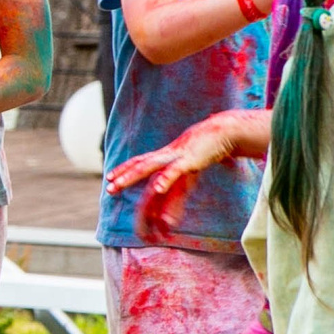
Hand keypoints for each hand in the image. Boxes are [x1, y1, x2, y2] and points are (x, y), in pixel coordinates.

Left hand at [105, 114, 244, 228]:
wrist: (224, 131)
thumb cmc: (205, 150)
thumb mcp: (190, 166)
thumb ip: (181, 183)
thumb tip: (174, 201)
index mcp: (165, 156)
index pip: (140, 162)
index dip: (125, 169)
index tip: (110, 178)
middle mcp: (166, 156)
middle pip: (139, 166)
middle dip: (123, 177)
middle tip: (109, 189)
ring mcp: (175, 157)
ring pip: (148, 167)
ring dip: (131, 177)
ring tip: (116, 185)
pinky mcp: (189, 160)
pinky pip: (174, 171)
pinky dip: (165, 179)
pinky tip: (157, 188)